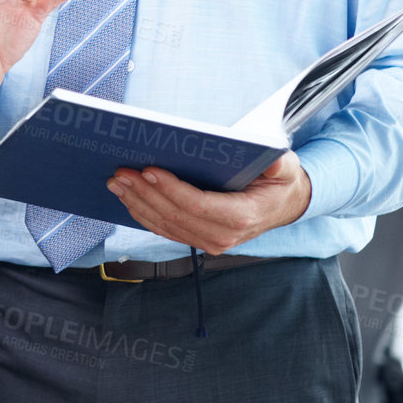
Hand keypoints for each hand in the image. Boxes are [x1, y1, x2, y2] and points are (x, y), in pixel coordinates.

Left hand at [106, 151, 312, 255]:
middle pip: (175, 215)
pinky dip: (143, 213)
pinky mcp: (197, 239)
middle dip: (144, 193)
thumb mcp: (286, 168)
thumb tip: (275, 161)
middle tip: (121, 172)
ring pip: (164, 224)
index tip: (149, 170)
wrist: (281, 205)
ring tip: (116, 182)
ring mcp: (209, 242)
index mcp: (242, 216)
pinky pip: (165, 229)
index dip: (171, 189)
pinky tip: (127, 197)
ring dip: (137, 203)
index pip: (199, 205)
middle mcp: (223, 236)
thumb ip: (281, 165)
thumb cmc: (279, 182)